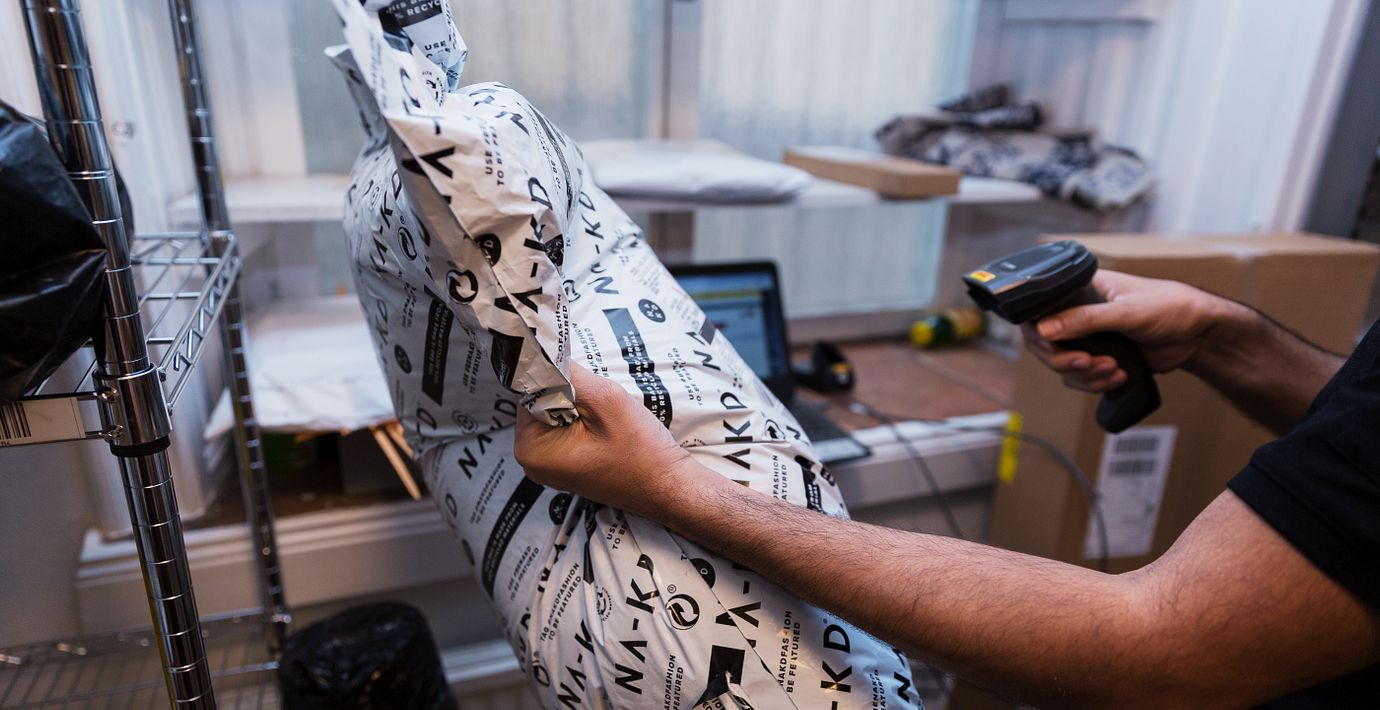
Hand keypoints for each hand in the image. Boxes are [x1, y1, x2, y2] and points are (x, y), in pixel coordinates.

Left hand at [514, 364, 693, 516]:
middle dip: (570, 393)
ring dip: (580, 406)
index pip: (530, 391)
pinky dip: (584, 420)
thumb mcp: (606, 400)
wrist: (667, 486)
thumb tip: (546, 351)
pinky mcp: (564, 463)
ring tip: (606, 421)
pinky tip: (605, 431)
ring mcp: (548, 465)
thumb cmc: (641, 453)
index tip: (586, 384)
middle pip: (541, 401)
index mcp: (531, 449)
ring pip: (555, 412)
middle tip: (601, 407)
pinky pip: (566, 427)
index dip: (559, 378)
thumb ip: (571, 373)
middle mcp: (532, 460)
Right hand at [1022, 270, 1235, 393]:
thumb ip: (1084, 319)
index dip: (1041, 333)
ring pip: (1063, 366)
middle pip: (1047, 344)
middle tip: (1087, 363)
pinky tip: (1119, 377)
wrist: (1200, 334)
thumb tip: (1044, 329)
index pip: (1041, 311)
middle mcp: (1080, 313)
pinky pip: (1082, 378)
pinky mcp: (1101, 358)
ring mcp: (1089, 338)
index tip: (1054, 347)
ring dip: (1084, 375)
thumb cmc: (1170, 307)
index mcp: (1082, 290)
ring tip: (1113, 370)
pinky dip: (1095, 383)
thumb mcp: (1126, 311)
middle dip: (1065, 360)